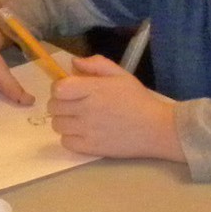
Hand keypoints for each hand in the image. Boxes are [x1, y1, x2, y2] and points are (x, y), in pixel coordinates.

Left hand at [47, 54, 183, 161]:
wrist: (155, 129)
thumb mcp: (121, 75)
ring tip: (77, 119)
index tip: (69, 90)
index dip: (60, 88)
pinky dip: (70, 137)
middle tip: (73, 104)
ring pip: (57, 125)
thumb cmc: (138, 99)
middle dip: (60, 103)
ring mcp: (87, 130)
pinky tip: (82, 133)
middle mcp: (87, 110)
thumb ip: (97, 64)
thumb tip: (74, 63)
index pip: (59, 89)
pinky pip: (66, 142)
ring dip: (64, 120)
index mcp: (94, 89)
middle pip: (54, 107)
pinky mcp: (90, 148)